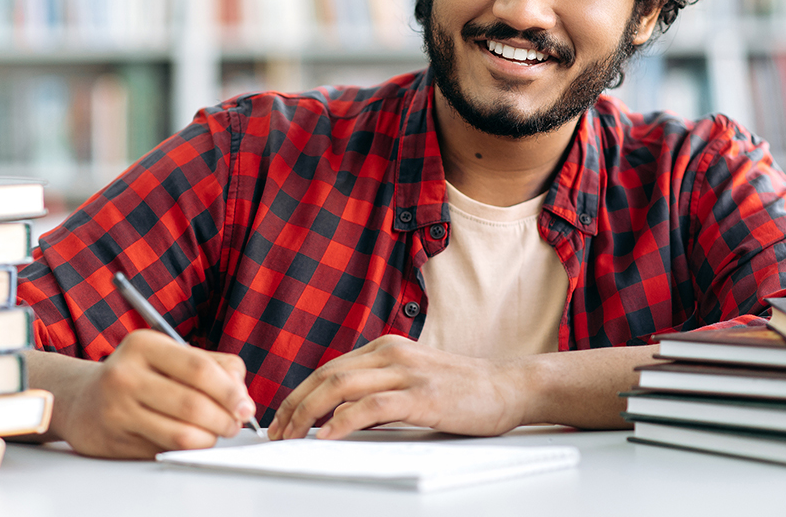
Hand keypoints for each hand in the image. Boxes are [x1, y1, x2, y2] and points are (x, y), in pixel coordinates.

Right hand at [27, 331, 256, 457]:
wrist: (82, 400)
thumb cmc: (138, 375)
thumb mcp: (170, 355)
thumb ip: (213, 366)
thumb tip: (242, 395)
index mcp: (143, 345)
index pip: (199, 369)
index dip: (230, 391)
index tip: (246, 406)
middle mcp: (125, 375)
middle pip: (193, 405)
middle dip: (224, 419)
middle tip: (234, 423)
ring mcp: (117, 410)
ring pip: (181, 434)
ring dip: (210, 438)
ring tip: (216, 433)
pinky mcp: (114, 442)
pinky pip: (165, 450)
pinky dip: (186, 448)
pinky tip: (189, 438)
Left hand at [267, 335, 524, 440]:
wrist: (509, 387)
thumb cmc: (463, 389)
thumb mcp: (412, 380)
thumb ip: (379, 391)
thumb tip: (338, 415)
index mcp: (386, 348)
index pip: (329, 369)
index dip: (299, 394)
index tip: (282, 419)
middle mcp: (391, 353)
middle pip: (326, 375)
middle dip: (294, 405)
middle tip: (276, 432)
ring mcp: (406, 371)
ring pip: (340, 386)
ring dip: (307, 413)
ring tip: (291, 436)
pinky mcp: (421, 395)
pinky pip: (371, 406)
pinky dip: (343, 420)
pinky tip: (327, 435)